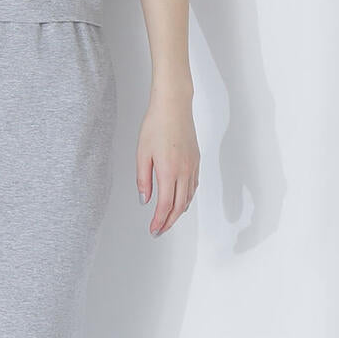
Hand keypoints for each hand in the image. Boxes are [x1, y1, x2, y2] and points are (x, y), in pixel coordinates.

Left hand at [136, 91, 199, 235]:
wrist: (173, 107)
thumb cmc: (155, 126)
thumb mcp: (142, 153)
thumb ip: (143, 179)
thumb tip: (145, 200)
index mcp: (169, 171)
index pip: (165, 205)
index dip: (159, 221)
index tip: (154, 230)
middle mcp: (184, 172)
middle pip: (179, 206)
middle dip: (169, 222)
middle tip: (159, 231)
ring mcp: (192, 167)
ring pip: (188, 198)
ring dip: (178, 212)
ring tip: (168, 219)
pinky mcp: (196, 161)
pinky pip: (193, 186)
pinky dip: (186, 198)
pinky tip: (180, 200)